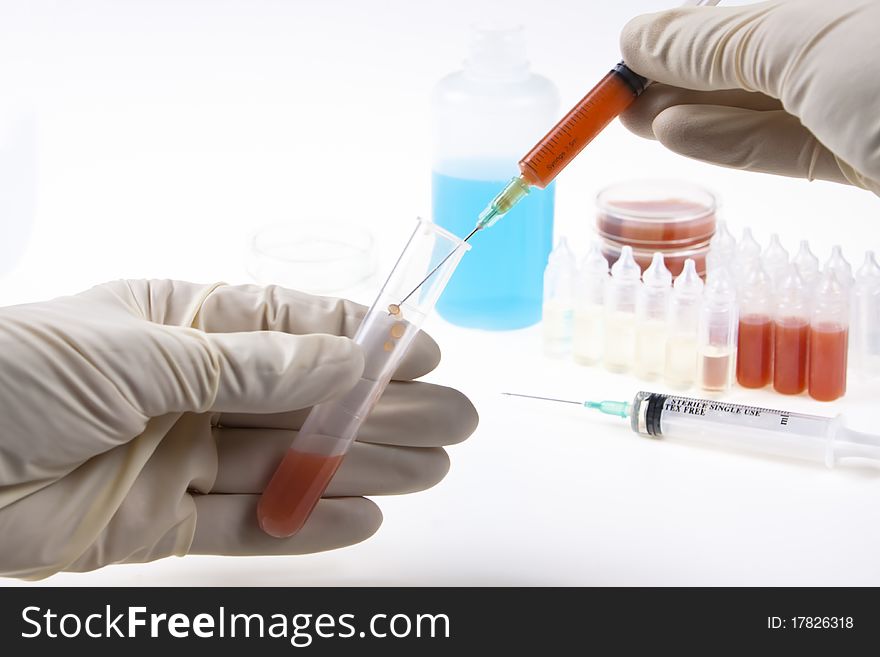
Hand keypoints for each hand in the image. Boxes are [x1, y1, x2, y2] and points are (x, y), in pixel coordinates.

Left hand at [0, 280, 476, 578]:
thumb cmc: (7, 376)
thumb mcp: (135, 353)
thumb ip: (244, 365)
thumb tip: (338, 357)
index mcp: (177, 325)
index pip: (287, 325)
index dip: (356, 337)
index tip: (418, 351)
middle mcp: (184, 389)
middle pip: (302, 401)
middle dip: (380, 409)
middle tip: (453, 420)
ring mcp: (175, 457)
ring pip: (284, 465)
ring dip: (359, 468)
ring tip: (431, 471)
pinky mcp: (156, 524)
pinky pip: (244, 526)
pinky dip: (303, 524)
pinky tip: (362, 515)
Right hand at [619, 0, 879, 194]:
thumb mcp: (805, 42)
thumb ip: (720, 42)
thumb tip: (642, 38)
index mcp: (845, 3)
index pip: (743, 15)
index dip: (681, 33)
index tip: (629, 53)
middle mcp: (851, 48)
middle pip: (749, 60)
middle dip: (678, 78)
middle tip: (620, 97)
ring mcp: (857, 107)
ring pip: (761, 107)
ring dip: (691, 114)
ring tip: (635, 120)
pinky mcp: (860, 160)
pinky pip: (783, 147)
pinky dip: (727, 143)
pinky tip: (675, 135)